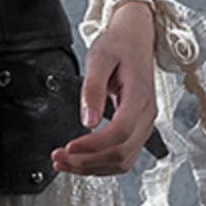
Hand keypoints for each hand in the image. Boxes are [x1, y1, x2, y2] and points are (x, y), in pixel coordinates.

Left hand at [50, 0, 156, 176]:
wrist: (136, 37)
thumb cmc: (119, 44)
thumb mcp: (100, 58)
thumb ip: (93, 89)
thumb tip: (88, 121)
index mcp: (140, 96)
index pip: (120, 132)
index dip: (93, 146)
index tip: (68, 147)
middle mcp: (147, 115)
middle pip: (120, 153)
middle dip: (86, 161)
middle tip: (58, 157)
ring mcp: (145, 124)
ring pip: (122, 161)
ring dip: (92, 168)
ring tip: (64, 163)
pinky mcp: (138, 129)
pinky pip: (122, 156)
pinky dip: (100, 164)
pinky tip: (80, 161)